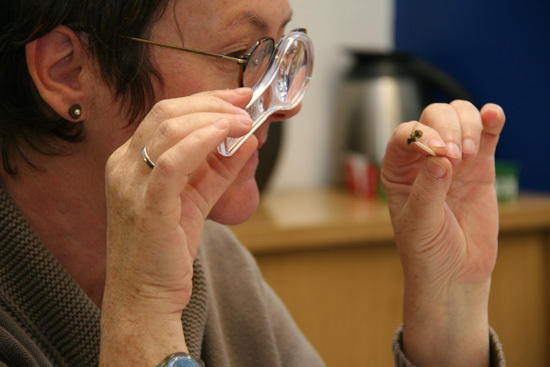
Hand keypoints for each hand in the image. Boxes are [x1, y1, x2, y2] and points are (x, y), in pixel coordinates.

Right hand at [100, 88, 253, 365]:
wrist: (145, 297)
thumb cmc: (167, 250)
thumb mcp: (196, 199)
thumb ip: (219, 169)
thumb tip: (248, 141)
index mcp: (129, 161)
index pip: (165, 114)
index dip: (204, 99)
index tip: (237, 97)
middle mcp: (123, 165)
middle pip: (167, 113)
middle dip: (212, 102)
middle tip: (245, 105)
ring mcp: (130, 184)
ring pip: (169, 129)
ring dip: (213, 118)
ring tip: (244, 121)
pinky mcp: (147, 205)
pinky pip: (174, 161)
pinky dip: (203, 141)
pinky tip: (228, 135)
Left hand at [381, 101, 505, 365]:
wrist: (455, 273)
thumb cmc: (426, 250)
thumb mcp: (419, 224)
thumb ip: (428, 190)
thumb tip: (439, 159)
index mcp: (398, 170)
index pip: (405, 135)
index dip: (422, 134)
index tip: (440, 153)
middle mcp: (423, 159)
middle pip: (434, 117)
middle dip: (447, 128)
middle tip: (456, 157)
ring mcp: (453, 160)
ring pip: (459, 118)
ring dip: (468, 125)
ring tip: (470, 155)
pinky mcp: (480, 167)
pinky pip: (486, 134)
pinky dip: (490, 120)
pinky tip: (492, 115)